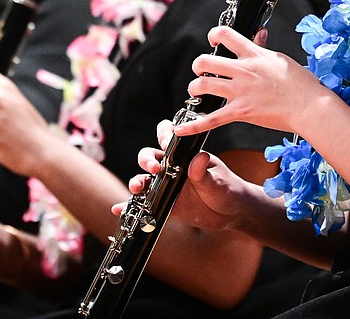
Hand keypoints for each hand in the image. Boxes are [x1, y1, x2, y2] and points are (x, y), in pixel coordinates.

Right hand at [118, 120, 248, 232]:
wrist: (231, 213)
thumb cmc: (228, 189)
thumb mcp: (218, 181)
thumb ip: (205, 172)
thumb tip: (199, 157)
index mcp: (185, 154)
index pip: (169, 137)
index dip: (163, 134)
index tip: (165, 142)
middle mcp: (172, 167)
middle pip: (149, 157)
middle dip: (146, 160)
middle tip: (155, 169)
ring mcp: (166, 185)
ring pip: (143, 179)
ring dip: (136, 181)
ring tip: (136, 188)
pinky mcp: (163, 202)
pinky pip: (143, 203)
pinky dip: (129, 206)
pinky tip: (118, 209)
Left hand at [173, 26, 327, 136]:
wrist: (309, 106)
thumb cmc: (301, 83)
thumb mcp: (280, 58)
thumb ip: (263, 48)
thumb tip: (259, 33)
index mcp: (254, 55)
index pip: (225, 34)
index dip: (214, 34)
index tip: (213, 40)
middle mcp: (243, 70)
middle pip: (205, 61)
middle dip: (199, 66)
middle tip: (203, 71)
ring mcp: (239, 92)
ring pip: (202, 85)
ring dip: (195, 88)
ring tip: (198, 91)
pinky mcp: (240, 112)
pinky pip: (210, 119)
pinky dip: (192, 125)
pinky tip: (180, 128)